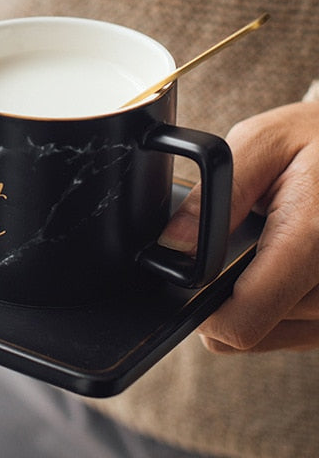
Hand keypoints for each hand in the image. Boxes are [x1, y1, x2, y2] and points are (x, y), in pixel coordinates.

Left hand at [160, 100, 318, 352]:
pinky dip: (281, 304)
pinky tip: (282, 262)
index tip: (188, 284)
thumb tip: (171, 245)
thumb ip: (215, 196)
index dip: (204, 313)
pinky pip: (299, 333)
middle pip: (254, 330)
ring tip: (267, 245)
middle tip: (238, 239)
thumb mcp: (261, 143)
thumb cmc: (316, 139)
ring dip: (257, 299)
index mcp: (314, 238)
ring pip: (275, 336)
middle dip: (229, 292)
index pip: (246, 319)